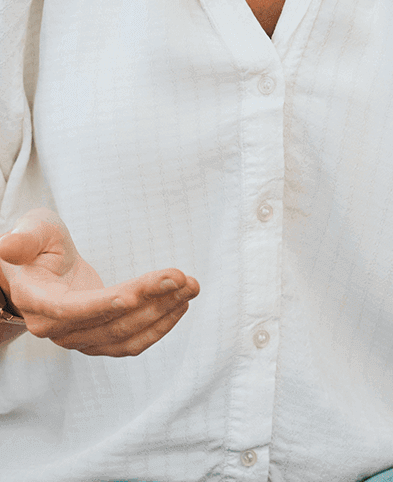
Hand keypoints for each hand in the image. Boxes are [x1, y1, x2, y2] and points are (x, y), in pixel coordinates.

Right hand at [0, 208, 199, 356]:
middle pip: (108, 322)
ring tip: (191, 288)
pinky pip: (129, 342)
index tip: (137, 292)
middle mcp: (56, 327)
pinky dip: (158, 327)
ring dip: (162, 313)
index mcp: (38, 300)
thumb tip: (6, 246)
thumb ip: (24, 240)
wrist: (37, 270)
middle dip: (151, 300)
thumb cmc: (35, 247)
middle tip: (185, 279)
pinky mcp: (95, 338)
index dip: (104, 304)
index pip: (72, 309)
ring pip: (124, 335)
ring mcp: (76, 336)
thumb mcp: (32, 232)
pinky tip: (180, 306)